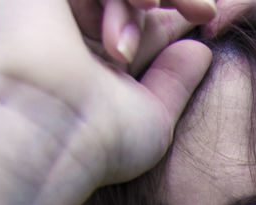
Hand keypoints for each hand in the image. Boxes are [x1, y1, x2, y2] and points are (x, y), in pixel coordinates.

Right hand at [0, 0, 213, 204]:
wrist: (47, 130)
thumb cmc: (95, 141)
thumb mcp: (151, 116)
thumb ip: (174, 82)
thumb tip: (199, 51)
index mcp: (94, 59)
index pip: (142, 19)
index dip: (179, 10)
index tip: (208, 17)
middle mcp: (71, 30)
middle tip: (204, 11)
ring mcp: (52, 7)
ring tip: (145, 19)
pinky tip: (143, 2)